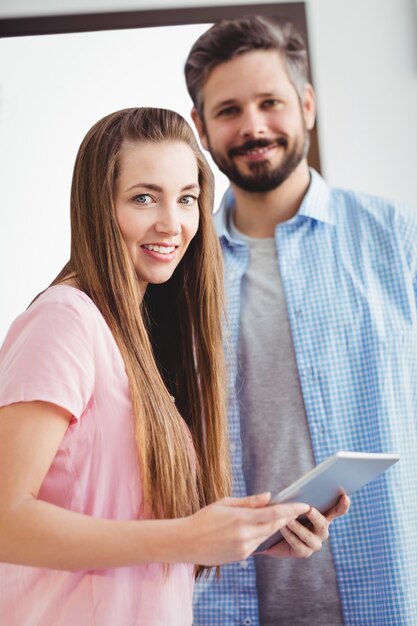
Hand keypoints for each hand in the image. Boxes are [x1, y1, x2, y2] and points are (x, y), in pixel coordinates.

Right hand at [181, 493, 309, 565]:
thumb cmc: (204, 518)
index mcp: (241, 519)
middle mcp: (245, 535)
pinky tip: (264, 528)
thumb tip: (269, 496)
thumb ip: (249, 502)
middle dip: (287, 517)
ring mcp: (244, 548)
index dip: (291, 510)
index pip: (274, 513)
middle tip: (298, 509)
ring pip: (268, 535)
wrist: (187, 542)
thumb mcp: (225, 503)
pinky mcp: (242, 556)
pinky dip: (263, 535)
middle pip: (274, 525)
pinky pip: (258, 544)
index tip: (305, 505)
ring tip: (284, 516)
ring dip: (276, 526)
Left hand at [262, 494, 349, 558]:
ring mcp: (315, 543)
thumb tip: (297, 490)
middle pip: (323, 524)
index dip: (343, 505)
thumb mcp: (290, 504)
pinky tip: (282, 528)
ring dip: (298, 527)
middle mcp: (322, 531)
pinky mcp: (304, 552)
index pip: (337, 510)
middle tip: (308, 508)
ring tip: (288, 519)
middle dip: (316, 516)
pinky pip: (298, 544)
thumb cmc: (283, 514)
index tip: (345, 497)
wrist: (271, 533)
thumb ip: (296, 499)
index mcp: (323, 516)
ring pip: (309, 536)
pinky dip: (290, 535)